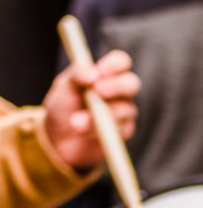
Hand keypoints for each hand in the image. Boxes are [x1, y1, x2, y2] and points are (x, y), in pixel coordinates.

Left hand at [43, 50, 140, 171]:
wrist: (59, 138)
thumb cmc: (64, 107)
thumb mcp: (64, 87)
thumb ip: (77, 75)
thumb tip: (92, 72)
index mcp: (107, 75)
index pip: (121, 62)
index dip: (115, 64)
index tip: (100, 70)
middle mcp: (120, 92)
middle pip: (131, 83)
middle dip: (115, 86)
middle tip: (97, 90)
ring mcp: (124, 112)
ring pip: (124, 109)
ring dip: (98, 114)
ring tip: (75, 122)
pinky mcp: (124, 131)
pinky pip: (119, 129)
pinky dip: (98, 129)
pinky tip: (83, 131)